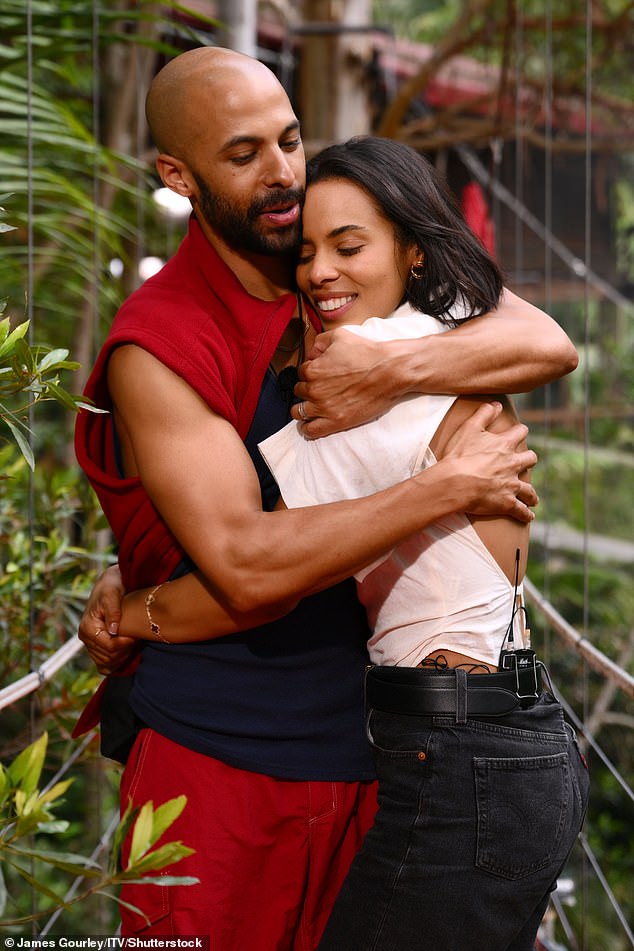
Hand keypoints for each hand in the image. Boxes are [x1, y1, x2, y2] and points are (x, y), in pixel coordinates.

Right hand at [78, 564, 136, 674]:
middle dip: (125, 650)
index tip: (136, 636)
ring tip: (132, 643)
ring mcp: (90, 644)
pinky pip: (103, 664)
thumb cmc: (110, 587)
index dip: (124, 644)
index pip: (108, 646)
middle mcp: (86, 638)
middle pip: (107, 657)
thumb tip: (113, 630)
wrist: (108, 585)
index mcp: (87, 627)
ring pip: (106, 662)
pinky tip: (125, 654)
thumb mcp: (112, 594)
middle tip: (136, 638)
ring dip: (122, 656)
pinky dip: (115, 663)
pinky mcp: (96, 646)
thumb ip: (113, 612)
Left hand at [292, 330, 402, 436]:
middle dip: (307, 389)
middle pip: (299, 392)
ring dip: (304, 409)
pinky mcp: (336, 422)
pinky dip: (307, 428)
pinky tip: (312, 423)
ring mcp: (324, 408)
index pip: (301, 373)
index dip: (310, 373)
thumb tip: (312, 353)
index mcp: (313, 370)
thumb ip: (320, 342)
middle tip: (321, 388)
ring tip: (312, 407)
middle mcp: (315, 390)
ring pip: (299, 412)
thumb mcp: (340, 336)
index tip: (320, 375)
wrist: (390, 371)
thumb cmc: (368, 353)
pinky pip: (311, 431)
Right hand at [443, 402, 537, 523]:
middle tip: (524, 463)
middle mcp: (513, 464)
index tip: (519, 433)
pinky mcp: (507, 503)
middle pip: (531, 459)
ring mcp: (511, 485)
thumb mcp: (469, 428)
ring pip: (530, 489)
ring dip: (531, 493)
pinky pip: (522, 511)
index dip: (520, 432)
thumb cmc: (459, 455)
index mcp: (504, 445)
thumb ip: (484, 414)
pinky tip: (529, 516)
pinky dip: (526, 514)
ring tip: (532, 497)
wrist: (454, 482)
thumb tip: (496, 403)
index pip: (521, 432)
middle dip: (528, 460)